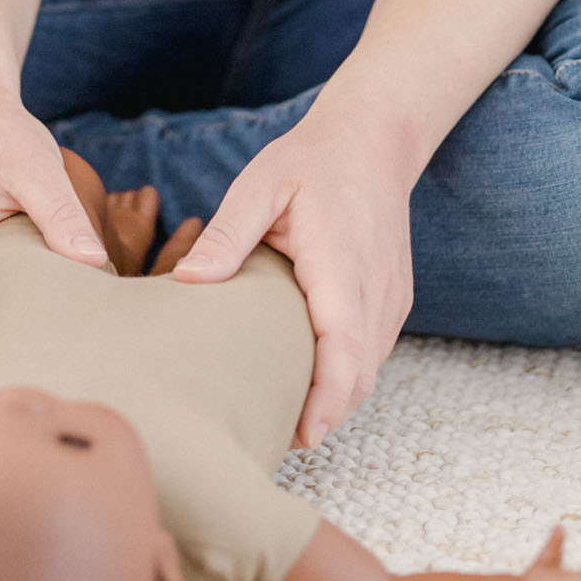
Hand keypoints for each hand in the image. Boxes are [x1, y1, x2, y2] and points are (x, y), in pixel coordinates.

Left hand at [171, 106, 414, 448]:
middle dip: (324, 415)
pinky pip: (372, 352)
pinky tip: (308, 382)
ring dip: (335, 399)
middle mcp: (374, 289)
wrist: (373, 141)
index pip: (344, 348)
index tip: (303, 436)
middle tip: (270, 439)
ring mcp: (390, 297)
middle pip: (360, 375)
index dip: (327, 399)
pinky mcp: (393, 300)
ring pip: (369, 369)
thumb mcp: (260, 186)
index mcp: (340, 263)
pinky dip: (346, 376)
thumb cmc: (310, 163)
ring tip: (283, 420)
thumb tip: (187, 282)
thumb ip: (226, 235)